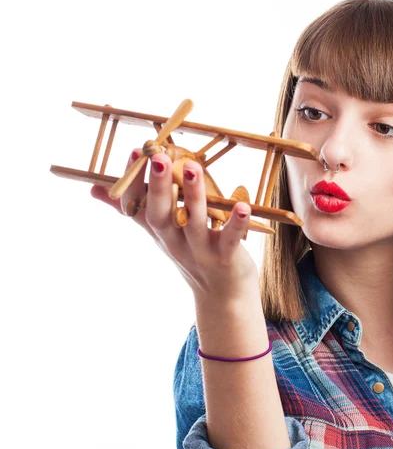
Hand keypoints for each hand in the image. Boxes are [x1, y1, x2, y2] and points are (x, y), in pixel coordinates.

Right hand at [91, 149, 257, 300]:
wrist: (222, 297)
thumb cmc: (192, 255)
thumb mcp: (160, 233)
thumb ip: (134, 210)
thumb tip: (94, 188)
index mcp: (159, 231)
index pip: (137, 207)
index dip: (134, 182)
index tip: (134, 152)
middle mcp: (175, 241)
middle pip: (160, 214)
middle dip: (159, 185)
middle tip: (158, 157)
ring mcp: (200, 251)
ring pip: (194, 222)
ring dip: (193, 195)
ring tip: (193, 168)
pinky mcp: (226, 259)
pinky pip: (230, 240)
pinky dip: (236, 224)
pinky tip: (242, 206)